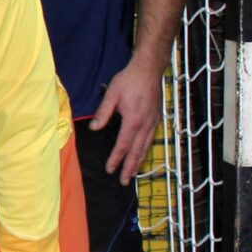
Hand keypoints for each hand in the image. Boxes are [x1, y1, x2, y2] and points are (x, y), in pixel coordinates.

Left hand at [89, 57, 163, 182]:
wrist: (149, 70)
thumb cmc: (129, 80)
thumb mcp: (112, 94)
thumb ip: (103, 113)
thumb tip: (95, 129)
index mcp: (133, 120)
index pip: (123, 145)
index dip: (116, 159)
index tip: (110, 170)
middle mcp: (145, 124)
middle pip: (137, 151)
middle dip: (130, 167)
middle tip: (124, 182)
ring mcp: (153, 122)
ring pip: (146, 147)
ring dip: (139, 162)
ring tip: (133, 174)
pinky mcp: (156, 119)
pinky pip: (151, 139)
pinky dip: (146, 150)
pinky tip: (142, 155)